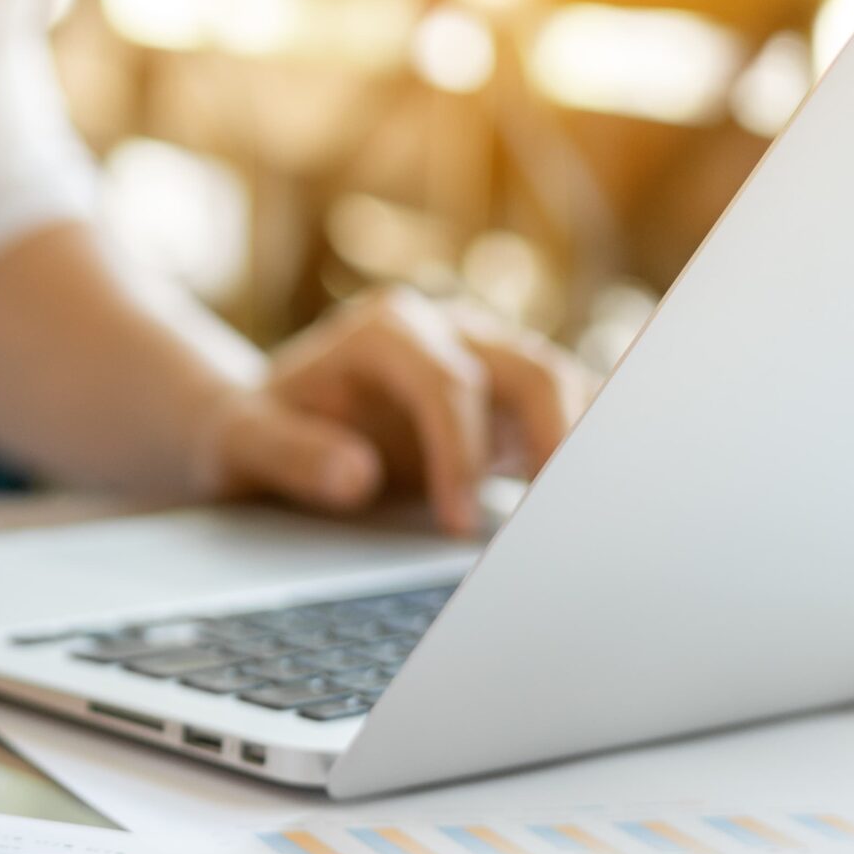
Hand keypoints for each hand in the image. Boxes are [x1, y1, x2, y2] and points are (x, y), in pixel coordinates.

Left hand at [204, 288, 593, 534]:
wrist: (262, 420)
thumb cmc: (253, 429)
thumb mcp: (243, 440)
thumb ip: (291, 453)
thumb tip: (357, 478)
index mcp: (386, 329)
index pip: (448, 384)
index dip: (462, 454)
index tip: (458, 523)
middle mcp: (449, 332)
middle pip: (530, 371)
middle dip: (557, 441)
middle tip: (564, 520)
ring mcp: (487, 362)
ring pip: (565, 389)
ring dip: (586, 449)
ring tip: (594, 520)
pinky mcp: (510, 405)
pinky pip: (569, 417)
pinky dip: (591, 454)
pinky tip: (610, 503)